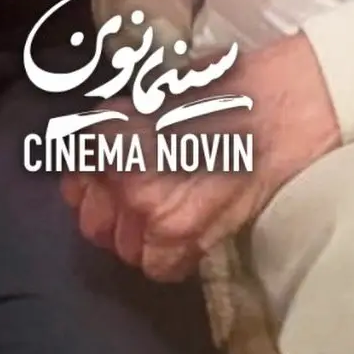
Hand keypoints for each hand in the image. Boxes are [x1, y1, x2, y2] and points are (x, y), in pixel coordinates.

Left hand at [63, 34, 338, 282]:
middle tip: (135, 197)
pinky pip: (160, 267)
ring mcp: (153, 211)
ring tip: (165, 213)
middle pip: (92, 220)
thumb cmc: (225, 87)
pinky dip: (169, 257)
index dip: (87, 175)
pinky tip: (185, 232)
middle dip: (109, 212)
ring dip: (138, 236)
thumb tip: (100, 146)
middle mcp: (122, 174)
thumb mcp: (159, 90)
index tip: (100, 175)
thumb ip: (122, 123)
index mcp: (110, 130)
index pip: (72, 169)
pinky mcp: (188, 238)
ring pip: (123, 248)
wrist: (281, 104)